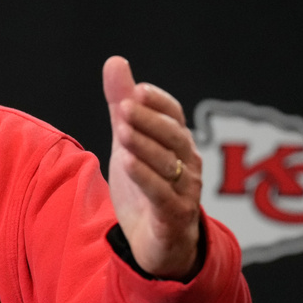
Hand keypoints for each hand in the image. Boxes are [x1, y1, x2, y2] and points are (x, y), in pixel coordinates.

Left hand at [102, 56, 202, 279]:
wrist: (157, 241)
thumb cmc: (147, 184)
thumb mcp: (128, 140)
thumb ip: (122, 103)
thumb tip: (115, 61)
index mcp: (178, 143)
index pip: (174, 116)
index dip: (158, 103)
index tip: (138, 89)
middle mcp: (187, 164)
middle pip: (173, 137)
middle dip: (149, 121)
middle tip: (124, 108)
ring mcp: (183, 191)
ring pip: (167, 165)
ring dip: (144, 146)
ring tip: (121, 131)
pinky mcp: (172, 216)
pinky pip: (161, 195)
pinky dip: (145, 178)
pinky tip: (126, 163)